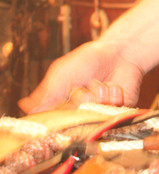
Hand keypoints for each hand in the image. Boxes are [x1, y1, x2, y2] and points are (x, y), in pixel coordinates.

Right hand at [18, 40, 144, 112]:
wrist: (118, 53)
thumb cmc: (88, 60)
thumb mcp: (61, 73)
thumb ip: (45, 93)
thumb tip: (23, 107)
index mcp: (62, 106)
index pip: (53, 121)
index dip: (60, 110)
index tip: (67, 97)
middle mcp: (79, 114)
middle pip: (75, 119)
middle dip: (80, 98)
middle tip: (83, 84)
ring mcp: (97, 115)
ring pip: (95, 115)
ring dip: (98, 94)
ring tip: (101, 82)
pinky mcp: (116, 114)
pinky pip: (113, 112)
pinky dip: (113, 96)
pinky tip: (113, 86)